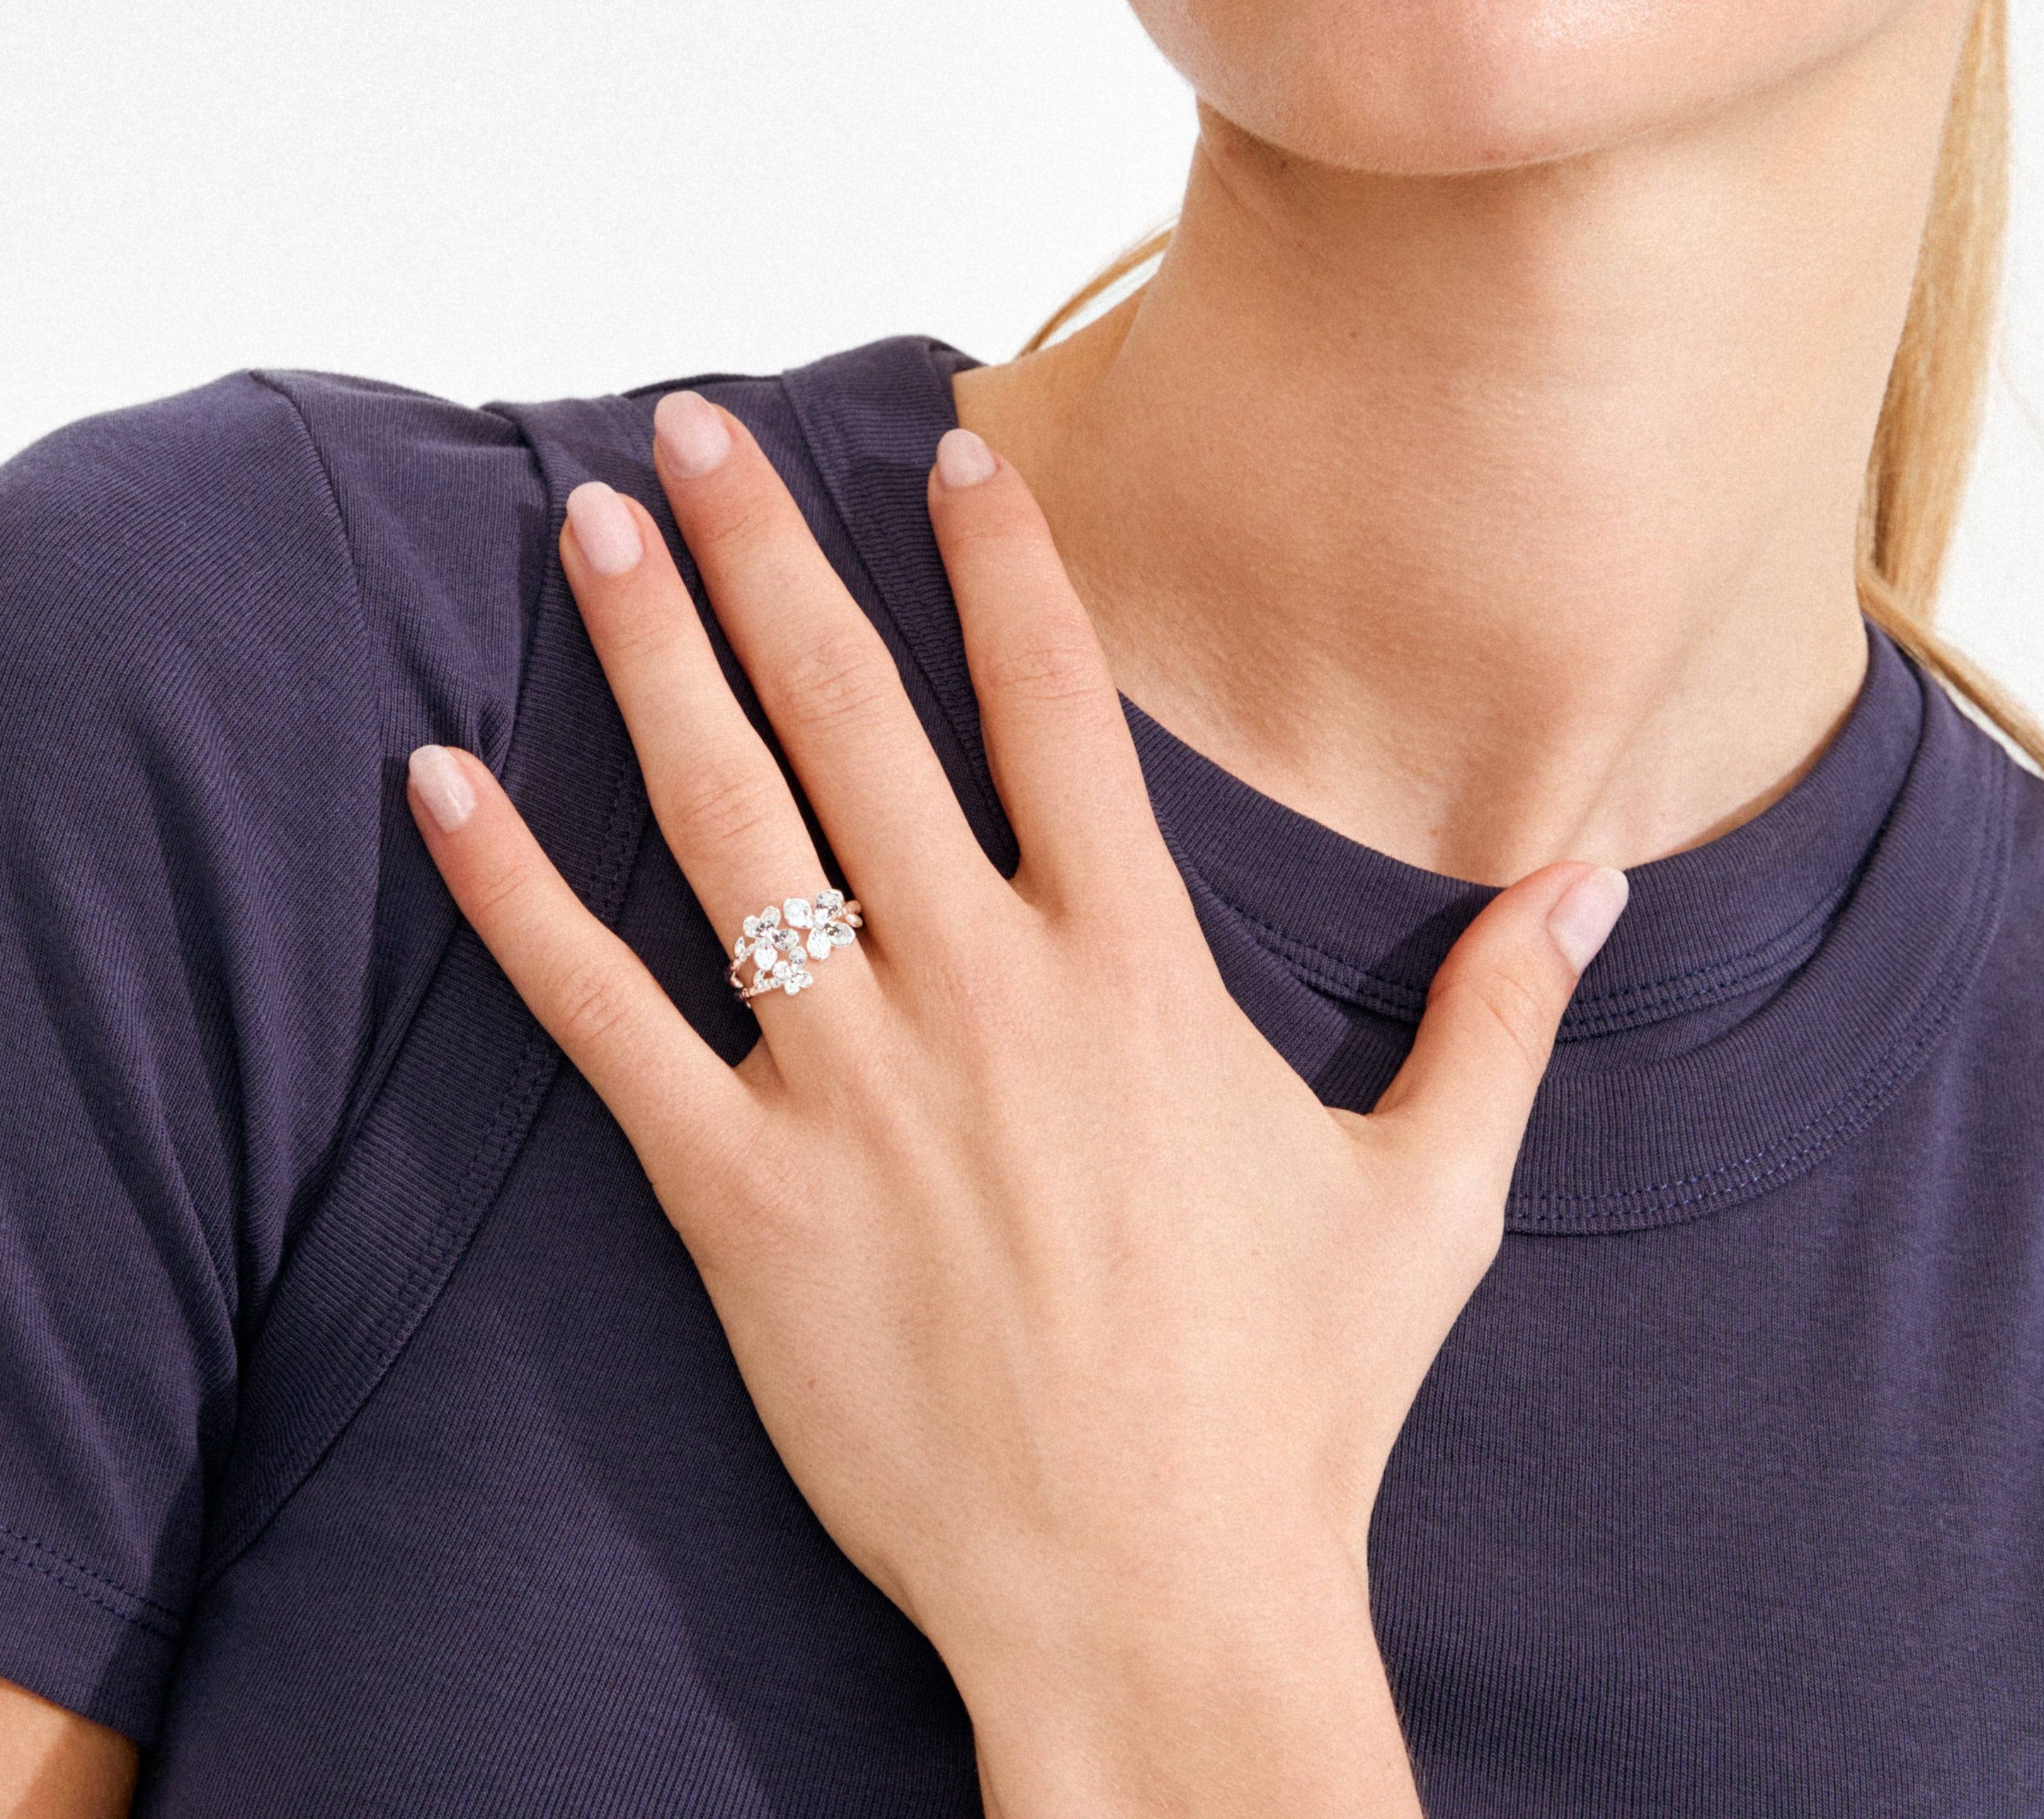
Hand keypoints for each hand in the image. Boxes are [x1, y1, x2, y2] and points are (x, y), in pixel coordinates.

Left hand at [403, 396, 1626, 1817]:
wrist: (1158, 1618)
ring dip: (649, 661)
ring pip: (728, 826)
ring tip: (588, 530)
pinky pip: (600, 1018)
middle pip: (856, 718)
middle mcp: (984, 995)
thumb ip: (1502, 1013)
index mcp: (1136, 973)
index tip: (945, 451)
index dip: (1001, 564)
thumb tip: (1605, 874)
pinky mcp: (740, 1200)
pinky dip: (513, 895)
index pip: (1057, 706)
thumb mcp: (1432, 1197)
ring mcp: (851, 1091)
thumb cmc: (1295, 1411)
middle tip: (694, 426)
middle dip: (770, 554)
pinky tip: (438, 782)